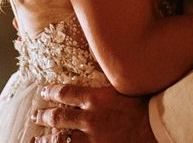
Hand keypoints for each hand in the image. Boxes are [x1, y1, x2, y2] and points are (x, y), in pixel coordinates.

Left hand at [31, 84, 155, 142]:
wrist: (157, 127)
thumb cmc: (144, 104)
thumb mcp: (124, 85)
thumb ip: (109, 77)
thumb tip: (100, 58)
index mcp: (94, 99)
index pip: (65, 93)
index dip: (52, 92)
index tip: (44, 91)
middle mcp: (89, 119)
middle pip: (58, 118)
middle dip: (44, 116)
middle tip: (35, 115)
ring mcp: (92, 139)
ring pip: (60, 140)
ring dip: (46, 139)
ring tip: (36, 139)